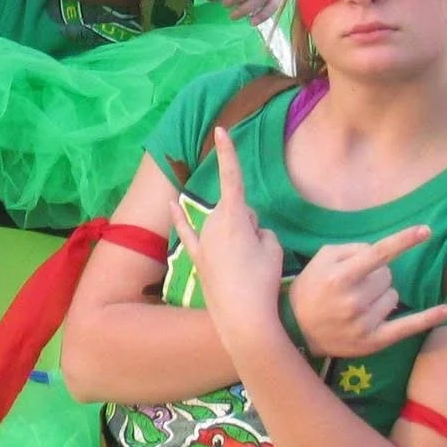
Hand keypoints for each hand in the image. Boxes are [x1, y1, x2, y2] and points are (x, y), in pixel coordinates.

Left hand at [171, 128, 285, 344]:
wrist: (243, 317)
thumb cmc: (263, 281)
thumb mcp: (274, 249)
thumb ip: (261, 230)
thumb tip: (250, 229)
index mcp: (234, 217)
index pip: (233, 178)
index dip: (229, 152)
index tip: (221, 129)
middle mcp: (213, 224)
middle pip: (237, 210)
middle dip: (250, 222)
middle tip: (260, 253)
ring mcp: (203, 242)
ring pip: (223, 226)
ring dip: (236, 237)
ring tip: (246, 267)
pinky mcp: (197, 259)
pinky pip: (188, 232)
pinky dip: (181, 218)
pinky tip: (172, 206)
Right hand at [287, 227, 446, 357]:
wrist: (294, 330)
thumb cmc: (310, 289)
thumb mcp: (320, 260)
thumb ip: (350, 250)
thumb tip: (379, 253)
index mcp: (340, 276)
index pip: (379, 253)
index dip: (403, 240)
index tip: (426, 230)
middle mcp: (354, 299)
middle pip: (387, 275)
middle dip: (377, 275)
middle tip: (357, 284)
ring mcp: (366, 322)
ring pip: (394, 295)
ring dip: (382, 295)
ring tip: (359, 303)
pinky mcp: (374, 341)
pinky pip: (408, 326)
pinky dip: (429, 317)